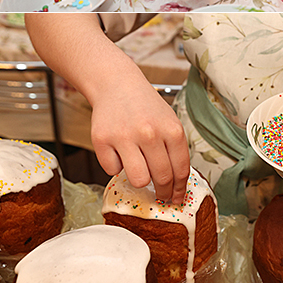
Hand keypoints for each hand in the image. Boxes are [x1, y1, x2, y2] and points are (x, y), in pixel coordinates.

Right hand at [90, 52, 189, 200]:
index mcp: (171, 130)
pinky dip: (115, 165)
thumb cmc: (145, 107)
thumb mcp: (169, 123)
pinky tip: (118, 152)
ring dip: (139, 179)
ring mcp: (124, 137)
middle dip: (162, 192)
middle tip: (160, 195)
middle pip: (161, 179)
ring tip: (138, 168)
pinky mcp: (102, 140)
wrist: (116, 84)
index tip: (177, 198)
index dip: (179, 190)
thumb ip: (175, 151)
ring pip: (138, 180)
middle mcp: (149, 133)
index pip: (180, 171)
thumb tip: (177, 187)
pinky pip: (112, 170)